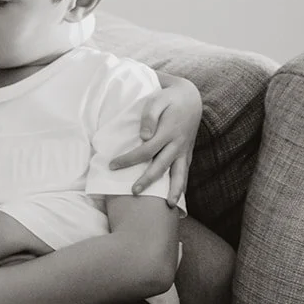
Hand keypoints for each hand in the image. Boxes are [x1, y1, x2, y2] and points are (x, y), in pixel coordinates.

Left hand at [110, 75, 200, 201]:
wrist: (191, 97)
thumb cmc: (168, 99)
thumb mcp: (156, 101)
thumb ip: (149, 117)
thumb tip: (143, 136)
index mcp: (168, 132)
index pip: (145, 151)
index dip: (128, 160)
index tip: (112, 165)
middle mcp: (178, 144)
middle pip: (161, 166)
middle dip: (147, 180)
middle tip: (132, 192)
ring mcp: (184, 150)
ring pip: (180, 173)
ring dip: (174, 189)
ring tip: (168, 205)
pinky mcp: (188, 153)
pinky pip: (185, 172)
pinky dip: (182, 185)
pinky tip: (176, 197)